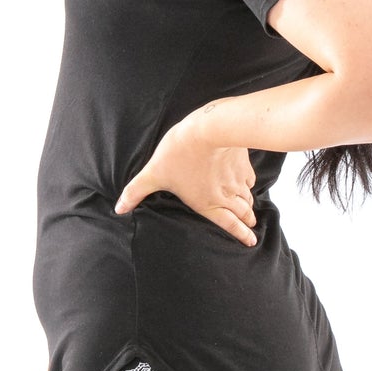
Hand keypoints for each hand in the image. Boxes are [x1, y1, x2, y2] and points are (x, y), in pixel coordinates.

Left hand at [114, 107, 257, 246]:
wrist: (208, 129)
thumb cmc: (179, 153)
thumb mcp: (153, 173)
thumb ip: (136, 192)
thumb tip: (119, 208)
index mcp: (207, 203)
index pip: (229, 224)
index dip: (240, 235)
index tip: (251, 241)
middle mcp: (226, 196)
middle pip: (243, 213)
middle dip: (247, 221)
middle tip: (251, 226)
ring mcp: (236, 180)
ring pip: (248, 198)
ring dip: (250, 206)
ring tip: (251, 211)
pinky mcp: (243, 164)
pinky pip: (250, 179)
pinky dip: (250, 185)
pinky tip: (248, 184)